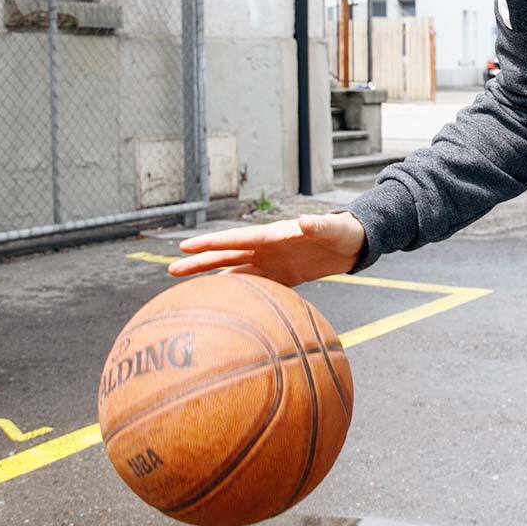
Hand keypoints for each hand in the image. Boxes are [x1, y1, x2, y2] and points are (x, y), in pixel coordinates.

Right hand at [166, 212, 366, 285]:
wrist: (354, 244)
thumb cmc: (343, 231)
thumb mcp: (331, 228)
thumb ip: (316, 225)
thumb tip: (303, 221)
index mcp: (272, 236)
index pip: (235, 240)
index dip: (210, 244)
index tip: (184, 247)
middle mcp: (267, 249)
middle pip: (226, 256)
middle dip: (200, 263)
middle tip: (171, 271)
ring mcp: (273, 263)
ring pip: (235, 272)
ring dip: (212, 279)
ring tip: (187, 289)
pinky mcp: (283, 277)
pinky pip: (255, 286)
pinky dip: (238, 293)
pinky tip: (222, 304)